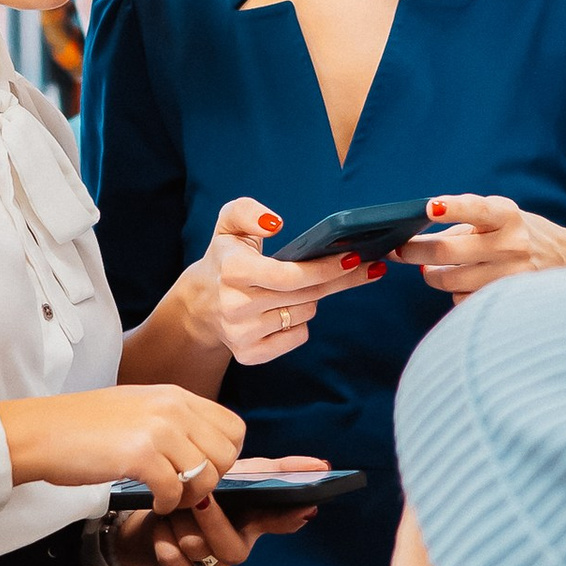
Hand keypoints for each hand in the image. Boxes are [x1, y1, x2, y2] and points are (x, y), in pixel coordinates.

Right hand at [0, 381, 242, 500]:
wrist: (41, 431)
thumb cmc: (84, 426)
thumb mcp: (139, 408)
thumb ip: (174, 421)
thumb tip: (204, 449)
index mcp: (176, 395)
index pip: (234, 427)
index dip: (225, 456)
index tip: (202, 470)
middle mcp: (173, 408)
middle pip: (226, 455)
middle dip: (211, 481)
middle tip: (185, 490)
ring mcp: (158, 429)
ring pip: (207, 475)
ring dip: (190, 496)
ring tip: (168, 497)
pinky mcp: (140, 455)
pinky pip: (176, 490)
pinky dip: (167, 504)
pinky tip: (152, 500)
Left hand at [111, 457, 330, 565]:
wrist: (155, 512)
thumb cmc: (199, 492)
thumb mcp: (231, 474)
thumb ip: (273, 470)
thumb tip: (322, 466)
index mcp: (253, 520)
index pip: (281, 520)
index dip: (291, 516)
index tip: (305, 504)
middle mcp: (238, 547)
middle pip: (233, 548)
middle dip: (212, 520)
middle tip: (198, 498)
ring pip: (199, 551)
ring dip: (180, 524)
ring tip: (171, 509)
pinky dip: (165, 545)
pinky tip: (162, 530)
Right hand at [195, 192, 386, 368]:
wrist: (202, 302)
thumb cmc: (226, 257)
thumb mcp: (229, 224)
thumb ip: (247, 211)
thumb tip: (274, 223)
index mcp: (232, 271)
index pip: (288, 276)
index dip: (324, 268)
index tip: (352, 257)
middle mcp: (234, 306)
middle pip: (306, 296)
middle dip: (338, 279)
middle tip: (364, 267)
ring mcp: (241, 334)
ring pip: (305, 315)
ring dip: (312, 299)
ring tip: (301, 288)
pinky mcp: (249, 355)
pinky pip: (297, 337)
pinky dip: (300, 323)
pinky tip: (287, 311)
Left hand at [395, 195, 565, 302]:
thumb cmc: (520, 233)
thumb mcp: (500, 217)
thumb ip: (463, 223)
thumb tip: (419, 243)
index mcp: (506, 216)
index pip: (475, 209)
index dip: (451, 208)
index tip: (430, 207)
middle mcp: (510, 244)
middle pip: (447, 251)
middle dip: (414, 251)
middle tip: (399, 250)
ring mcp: (509, 275)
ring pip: (449, 279)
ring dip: (433, 273)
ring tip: (432, 267)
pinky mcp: (506, 301)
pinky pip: (462, 300)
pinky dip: (456, 292)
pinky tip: (466, 283)